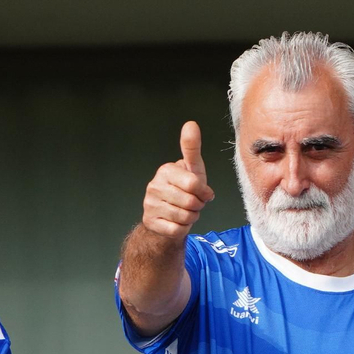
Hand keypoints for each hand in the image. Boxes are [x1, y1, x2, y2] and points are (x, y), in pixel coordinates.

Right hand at [140, 120, 214, 238]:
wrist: (167, 216)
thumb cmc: (183, 191)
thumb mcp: (192, 169)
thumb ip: (192, 148)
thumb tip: (191, 124)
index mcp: (165, 171)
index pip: (194, 184)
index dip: (203, 192)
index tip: (202, 192)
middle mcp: (154, 186)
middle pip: (191, 202)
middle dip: (198, 206)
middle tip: (192, 203)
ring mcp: (150, 205)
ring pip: (185, 217)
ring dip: (191, 217)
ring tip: (185, 212)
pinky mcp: (150, 222)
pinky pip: (177, 229)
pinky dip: (182, 228)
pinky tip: (176, 222)